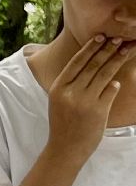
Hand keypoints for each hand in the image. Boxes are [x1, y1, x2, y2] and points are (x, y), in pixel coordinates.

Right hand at [47, 35, 134, 164]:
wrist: (65, 149)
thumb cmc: (63, 124)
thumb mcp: (60, 101)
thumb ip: (71, 84)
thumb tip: (91, 63)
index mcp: (58, 88)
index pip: (76, 62)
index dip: (90, 47)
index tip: (101, 36)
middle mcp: (71, 92)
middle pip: (93, 65)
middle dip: (108, 49)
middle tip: (119, 39)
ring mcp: (85, 101)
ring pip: (105, 74)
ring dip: (117, 59)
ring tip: (127, 49)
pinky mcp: (98, 110)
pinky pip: (111, 90)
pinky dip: (115, 85)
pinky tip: (116, 82)